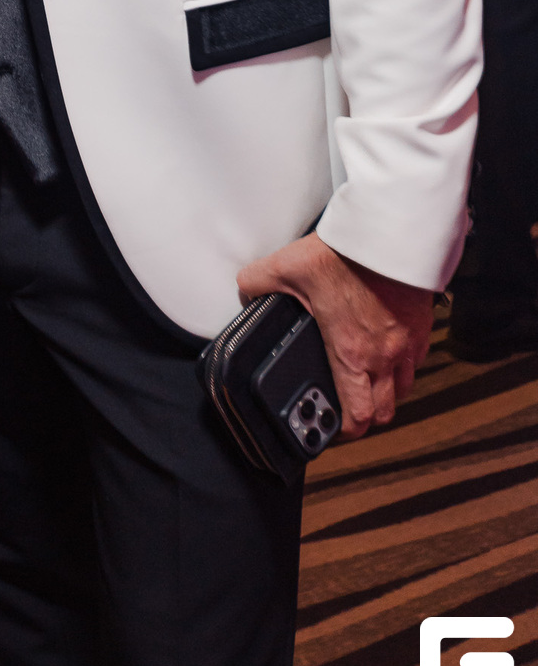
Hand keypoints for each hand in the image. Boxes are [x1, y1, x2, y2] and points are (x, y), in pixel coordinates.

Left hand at [236, 232, 432, 439]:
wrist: (389, 233)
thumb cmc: (343, 253)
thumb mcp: (286, 266)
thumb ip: (258, 283)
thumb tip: (243, 293)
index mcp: (350, 353)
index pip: (356, 416)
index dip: (345, 432)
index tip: (330, 428)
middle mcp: (383, 356)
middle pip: (384, 412)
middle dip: (366, 418)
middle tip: (348, 409)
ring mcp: (407, 343)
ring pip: (404, 388)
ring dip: (387, 393)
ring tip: (367, 383)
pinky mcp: (422, 326)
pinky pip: (417, 360)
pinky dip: (403, 365)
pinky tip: (387, 350)